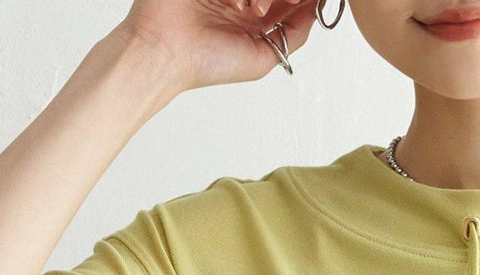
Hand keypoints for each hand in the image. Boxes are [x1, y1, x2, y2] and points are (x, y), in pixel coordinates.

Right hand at [118, 0, 320, 93]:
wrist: (164, 50)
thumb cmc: (206, 63)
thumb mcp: (261, 59)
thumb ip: (292, 35)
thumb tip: (314, 11)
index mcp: (253, 21)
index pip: (285, 1)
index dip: (299, 0)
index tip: (303, 1)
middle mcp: (239, 0)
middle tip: (263, 9)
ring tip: (250, 9)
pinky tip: (235, 3)